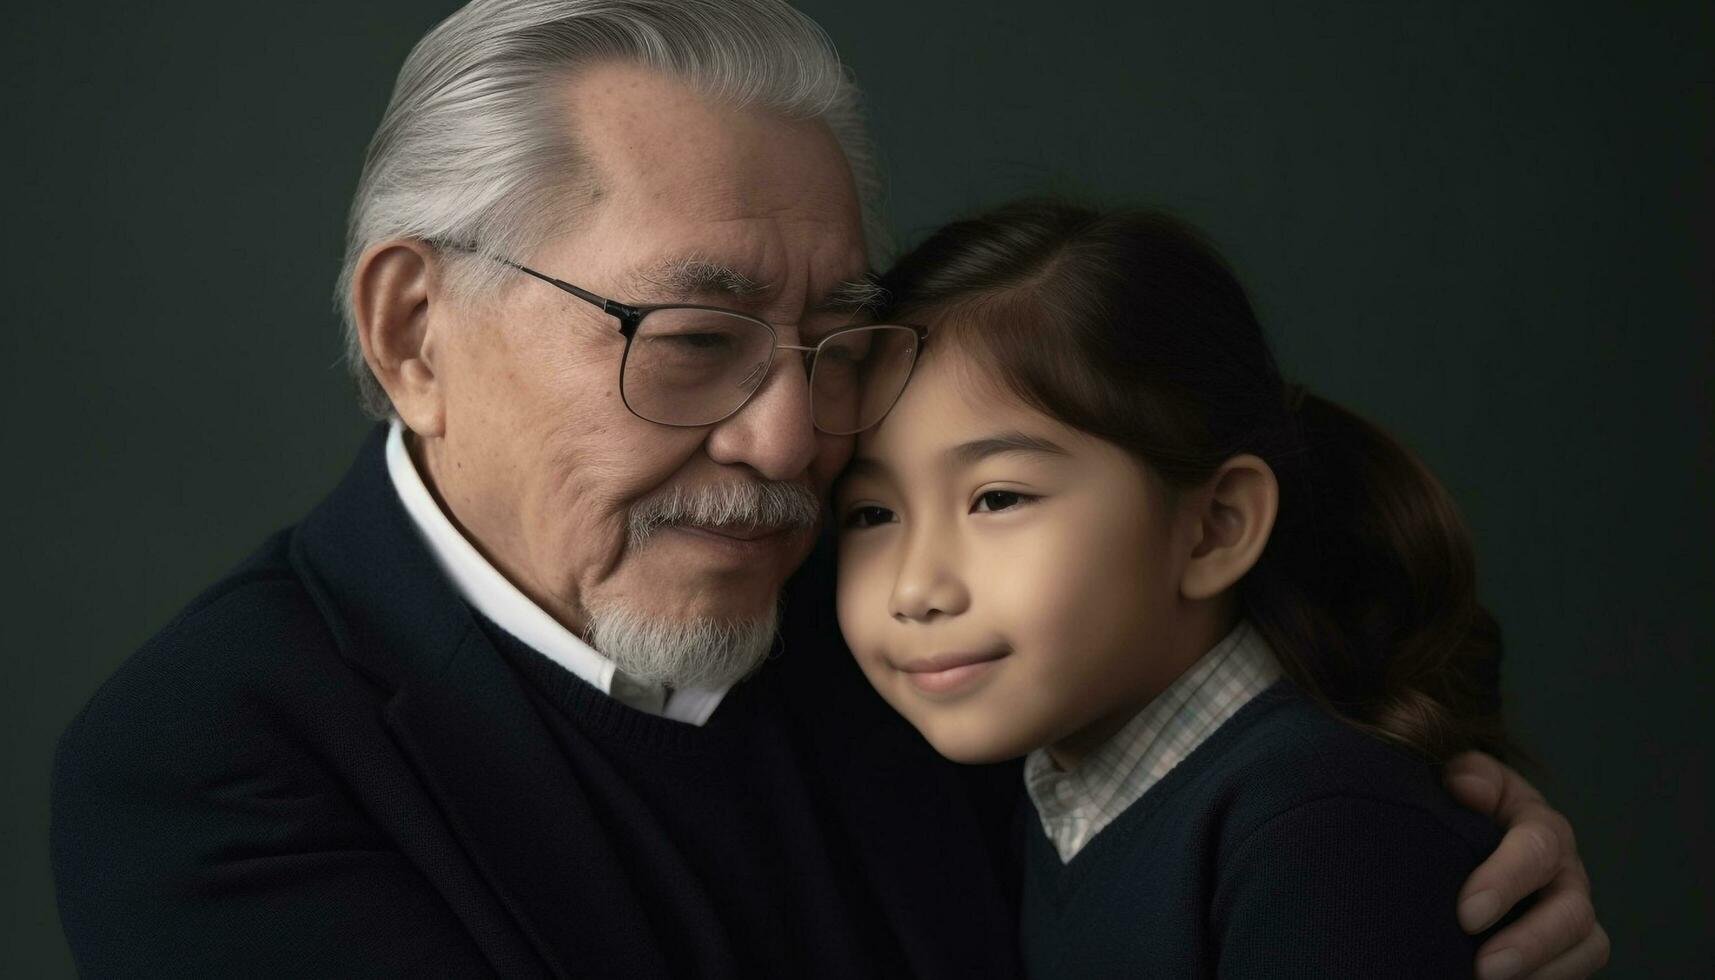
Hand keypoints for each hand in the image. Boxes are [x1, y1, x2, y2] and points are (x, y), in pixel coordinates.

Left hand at [1444, 751, 1609, 978]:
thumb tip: (1466, 785)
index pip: (1538, 849)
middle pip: (1572, 910)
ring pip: (1585, 947)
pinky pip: (1574, 972)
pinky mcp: (1567, 949)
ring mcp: (1571, 913)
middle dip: (1530, 943)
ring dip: (1542, 971)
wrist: (1462, 837)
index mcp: (1540, 826)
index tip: (1466, 915)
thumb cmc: (1458, 808)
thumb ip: (1466, 777)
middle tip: (1484, 968)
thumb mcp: (1460, 783)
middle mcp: (1566, 871)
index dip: (1505, 882)